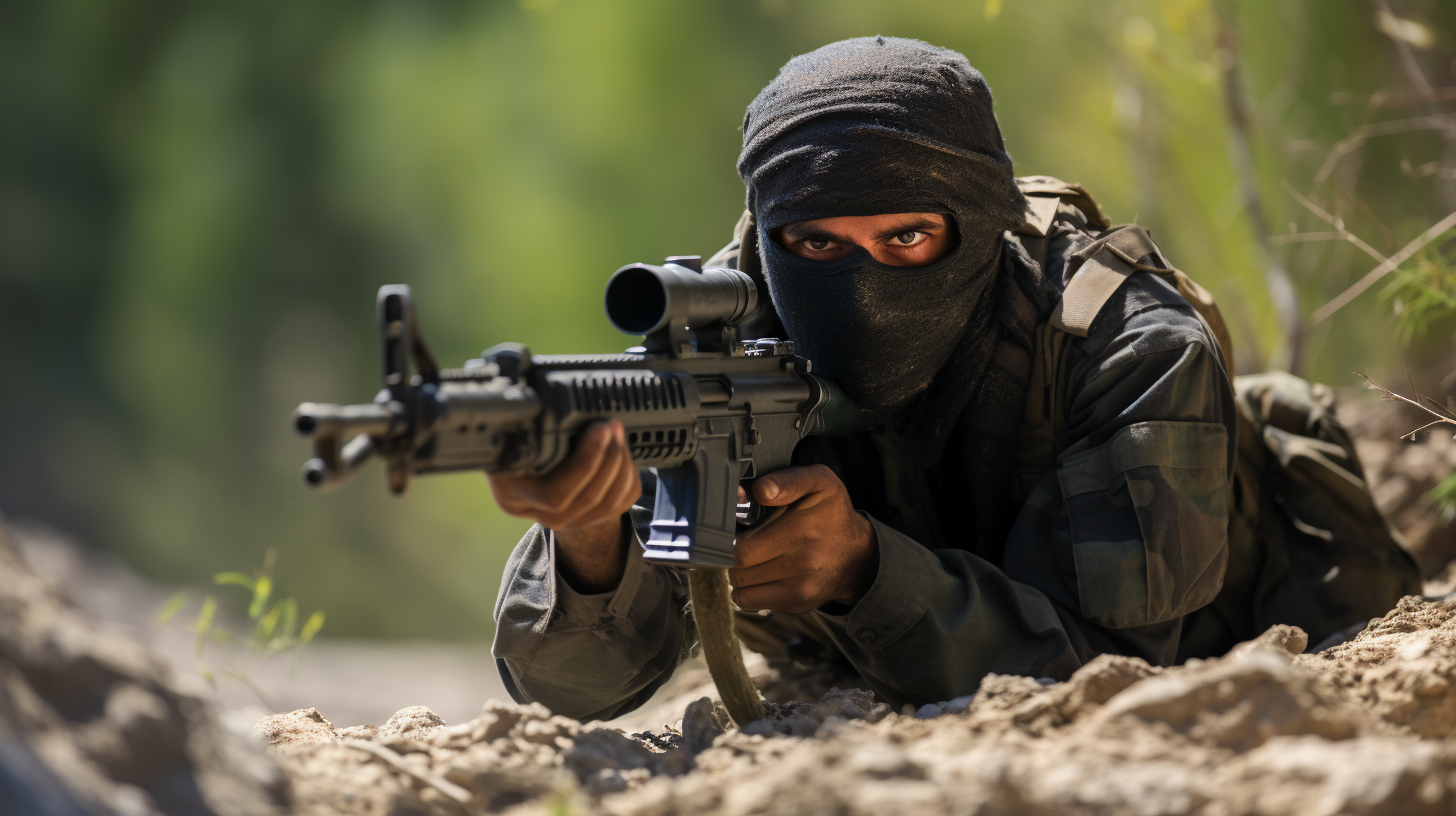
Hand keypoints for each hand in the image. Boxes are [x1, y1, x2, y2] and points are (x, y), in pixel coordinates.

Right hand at [487, 420, 640, 592]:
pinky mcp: (594, 518)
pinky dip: (629, 474)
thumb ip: (527, 428)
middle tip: (612, 424)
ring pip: (610, 502)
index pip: (555, 494)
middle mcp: (542, 516)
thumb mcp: (511, 435)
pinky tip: (622, 451)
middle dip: (609, 455)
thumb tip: (554, 404)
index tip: (599, 428)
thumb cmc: (515, 442)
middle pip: (589, 497)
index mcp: (514, 496)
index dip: (585, 461)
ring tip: (617, 432)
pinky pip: (622, 501)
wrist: (525, 468)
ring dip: (622, 462)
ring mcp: (569, 521)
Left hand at [728, 464, 877, 613]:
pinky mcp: (796, 602)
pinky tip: (755, 576)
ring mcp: (800, 586)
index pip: (744, 544)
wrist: (856, 554)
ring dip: (738, 570)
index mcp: (803, 528)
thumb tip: (760, 491)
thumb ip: (788, 479)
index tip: (739, 526)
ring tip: (753, 557)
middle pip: (739, 563)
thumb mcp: (818, 482)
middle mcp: (803, 560)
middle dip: (735, 551)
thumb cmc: (831, 514)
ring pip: (740, 583)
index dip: (731, 535)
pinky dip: (744, 591)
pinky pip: (749, 601)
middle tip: (745, 540)